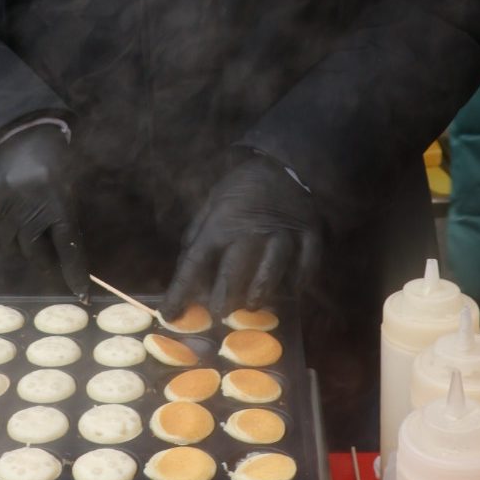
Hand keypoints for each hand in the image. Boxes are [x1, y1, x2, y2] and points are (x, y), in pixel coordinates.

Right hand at [0, 126, 89, 297]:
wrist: (22, 132)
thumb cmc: (52, 162)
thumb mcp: (66, 189)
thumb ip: (64, 220)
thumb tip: (64, 259)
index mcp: (58, 199)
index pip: (68, 244)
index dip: (74, 271)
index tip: (80, 292)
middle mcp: (31, 202)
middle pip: (32, 249)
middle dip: (40, 257)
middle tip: (43, 257)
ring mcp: (5, 199)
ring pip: (8, 242)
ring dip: (16, 242)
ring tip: (21, 226)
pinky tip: (3, 219)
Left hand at [162, 152, 317, 319]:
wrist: (281, 165)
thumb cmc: (240, 191)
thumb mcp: (211, 205)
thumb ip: (197, 237)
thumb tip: (184, 271)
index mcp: (220, 224)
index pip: (194, 263)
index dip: (180, 291)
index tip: (169, 314)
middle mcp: (250, 231)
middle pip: (234, 271)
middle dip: (223, 298)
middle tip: (219, 314)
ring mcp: (282, 234)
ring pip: (271, 270)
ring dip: (260, 292)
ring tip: (253, 306)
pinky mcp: (309, 237)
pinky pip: (306, 266)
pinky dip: (298, 282)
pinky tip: (290, 293)